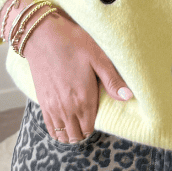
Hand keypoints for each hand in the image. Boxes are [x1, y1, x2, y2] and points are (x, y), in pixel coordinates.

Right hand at [22, 10, 132, 142]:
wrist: (42, 35)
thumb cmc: (73, 43)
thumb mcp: (98, 57)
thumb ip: (113, 80)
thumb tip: (129, 97)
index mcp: (84, 99)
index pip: (90, 128)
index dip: (96, 125)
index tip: (100, 116)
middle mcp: (67, 108)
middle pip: (77, 135)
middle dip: (84, 132)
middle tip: (91, 120)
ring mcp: (52, 107)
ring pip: (62, 135)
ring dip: (71, 133)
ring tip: (78, 123)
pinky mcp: (42, 102)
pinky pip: (50, 127)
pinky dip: (57, 130)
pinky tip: (64, 123)